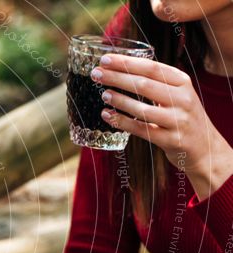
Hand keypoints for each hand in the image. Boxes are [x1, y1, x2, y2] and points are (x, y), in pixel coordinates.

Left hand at [91, 53, 232, 198]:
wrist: (204, 146)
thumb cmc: (181, 116)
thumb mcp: (176, 93)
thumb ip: (155, 82)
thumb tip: (119, 69)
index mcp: (182, 82)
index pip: (151, 67)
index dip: (126, 63)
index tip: (105, 59)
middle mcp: (182, 98)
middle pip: (145, 84)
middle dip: (117, 77)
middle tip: (96, 74)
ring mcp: (177, 120)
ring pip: (143, 108)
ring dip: (119, 100)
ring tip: (103, 94)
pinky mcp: (170, 140)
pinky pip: (141, 129)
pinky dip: (122, 122)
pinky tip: (107, 115)